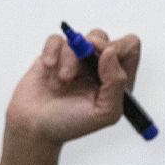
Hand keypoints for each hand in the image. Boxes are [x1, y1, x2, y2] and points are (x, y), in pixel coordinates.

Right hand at [4, 29, 140, 147]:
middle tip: (77, 71)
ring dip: (68, 60)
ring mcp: (76, 58)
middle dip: (90, 51)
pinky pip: (57, 39)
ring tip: (60, 83)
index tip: (102, 61)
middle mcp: (98, 66)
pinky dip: (52, 52)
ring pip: (79, 39)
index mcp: (116, 79)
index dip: (119, 49)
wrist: (35, 127)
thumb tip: (110, 52)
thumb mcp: (104, 113)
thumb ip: (116, 83)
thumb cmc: (70, 123)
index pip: (129, 47)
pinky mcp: (55, 54)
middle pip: (103, 37)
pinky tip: (49, 68)